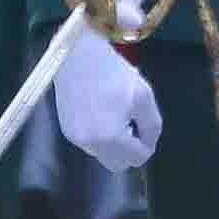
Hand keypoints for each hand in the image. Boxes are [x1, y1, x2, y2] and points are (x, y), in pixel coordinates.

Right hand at [53, 37, 162, 172]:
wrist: (77, 55)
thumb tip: (148, 144)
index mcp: (110, 137)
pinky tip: (100, 110)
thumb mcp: (143, 96)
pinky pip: (90, 143)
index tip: (143, 122)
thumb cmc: (113, 72)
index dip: (146, 142)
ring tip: (114, 112)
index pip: (137, 158)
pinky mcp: (66, 130)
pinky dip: (98, 134)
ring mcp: (75, 138)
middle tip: (130, 121)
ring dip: (113, 142)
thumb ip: (152, 126)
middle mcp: (90, 144)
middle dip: (129, 148)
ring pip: (103, 154)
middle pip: (118, 163)